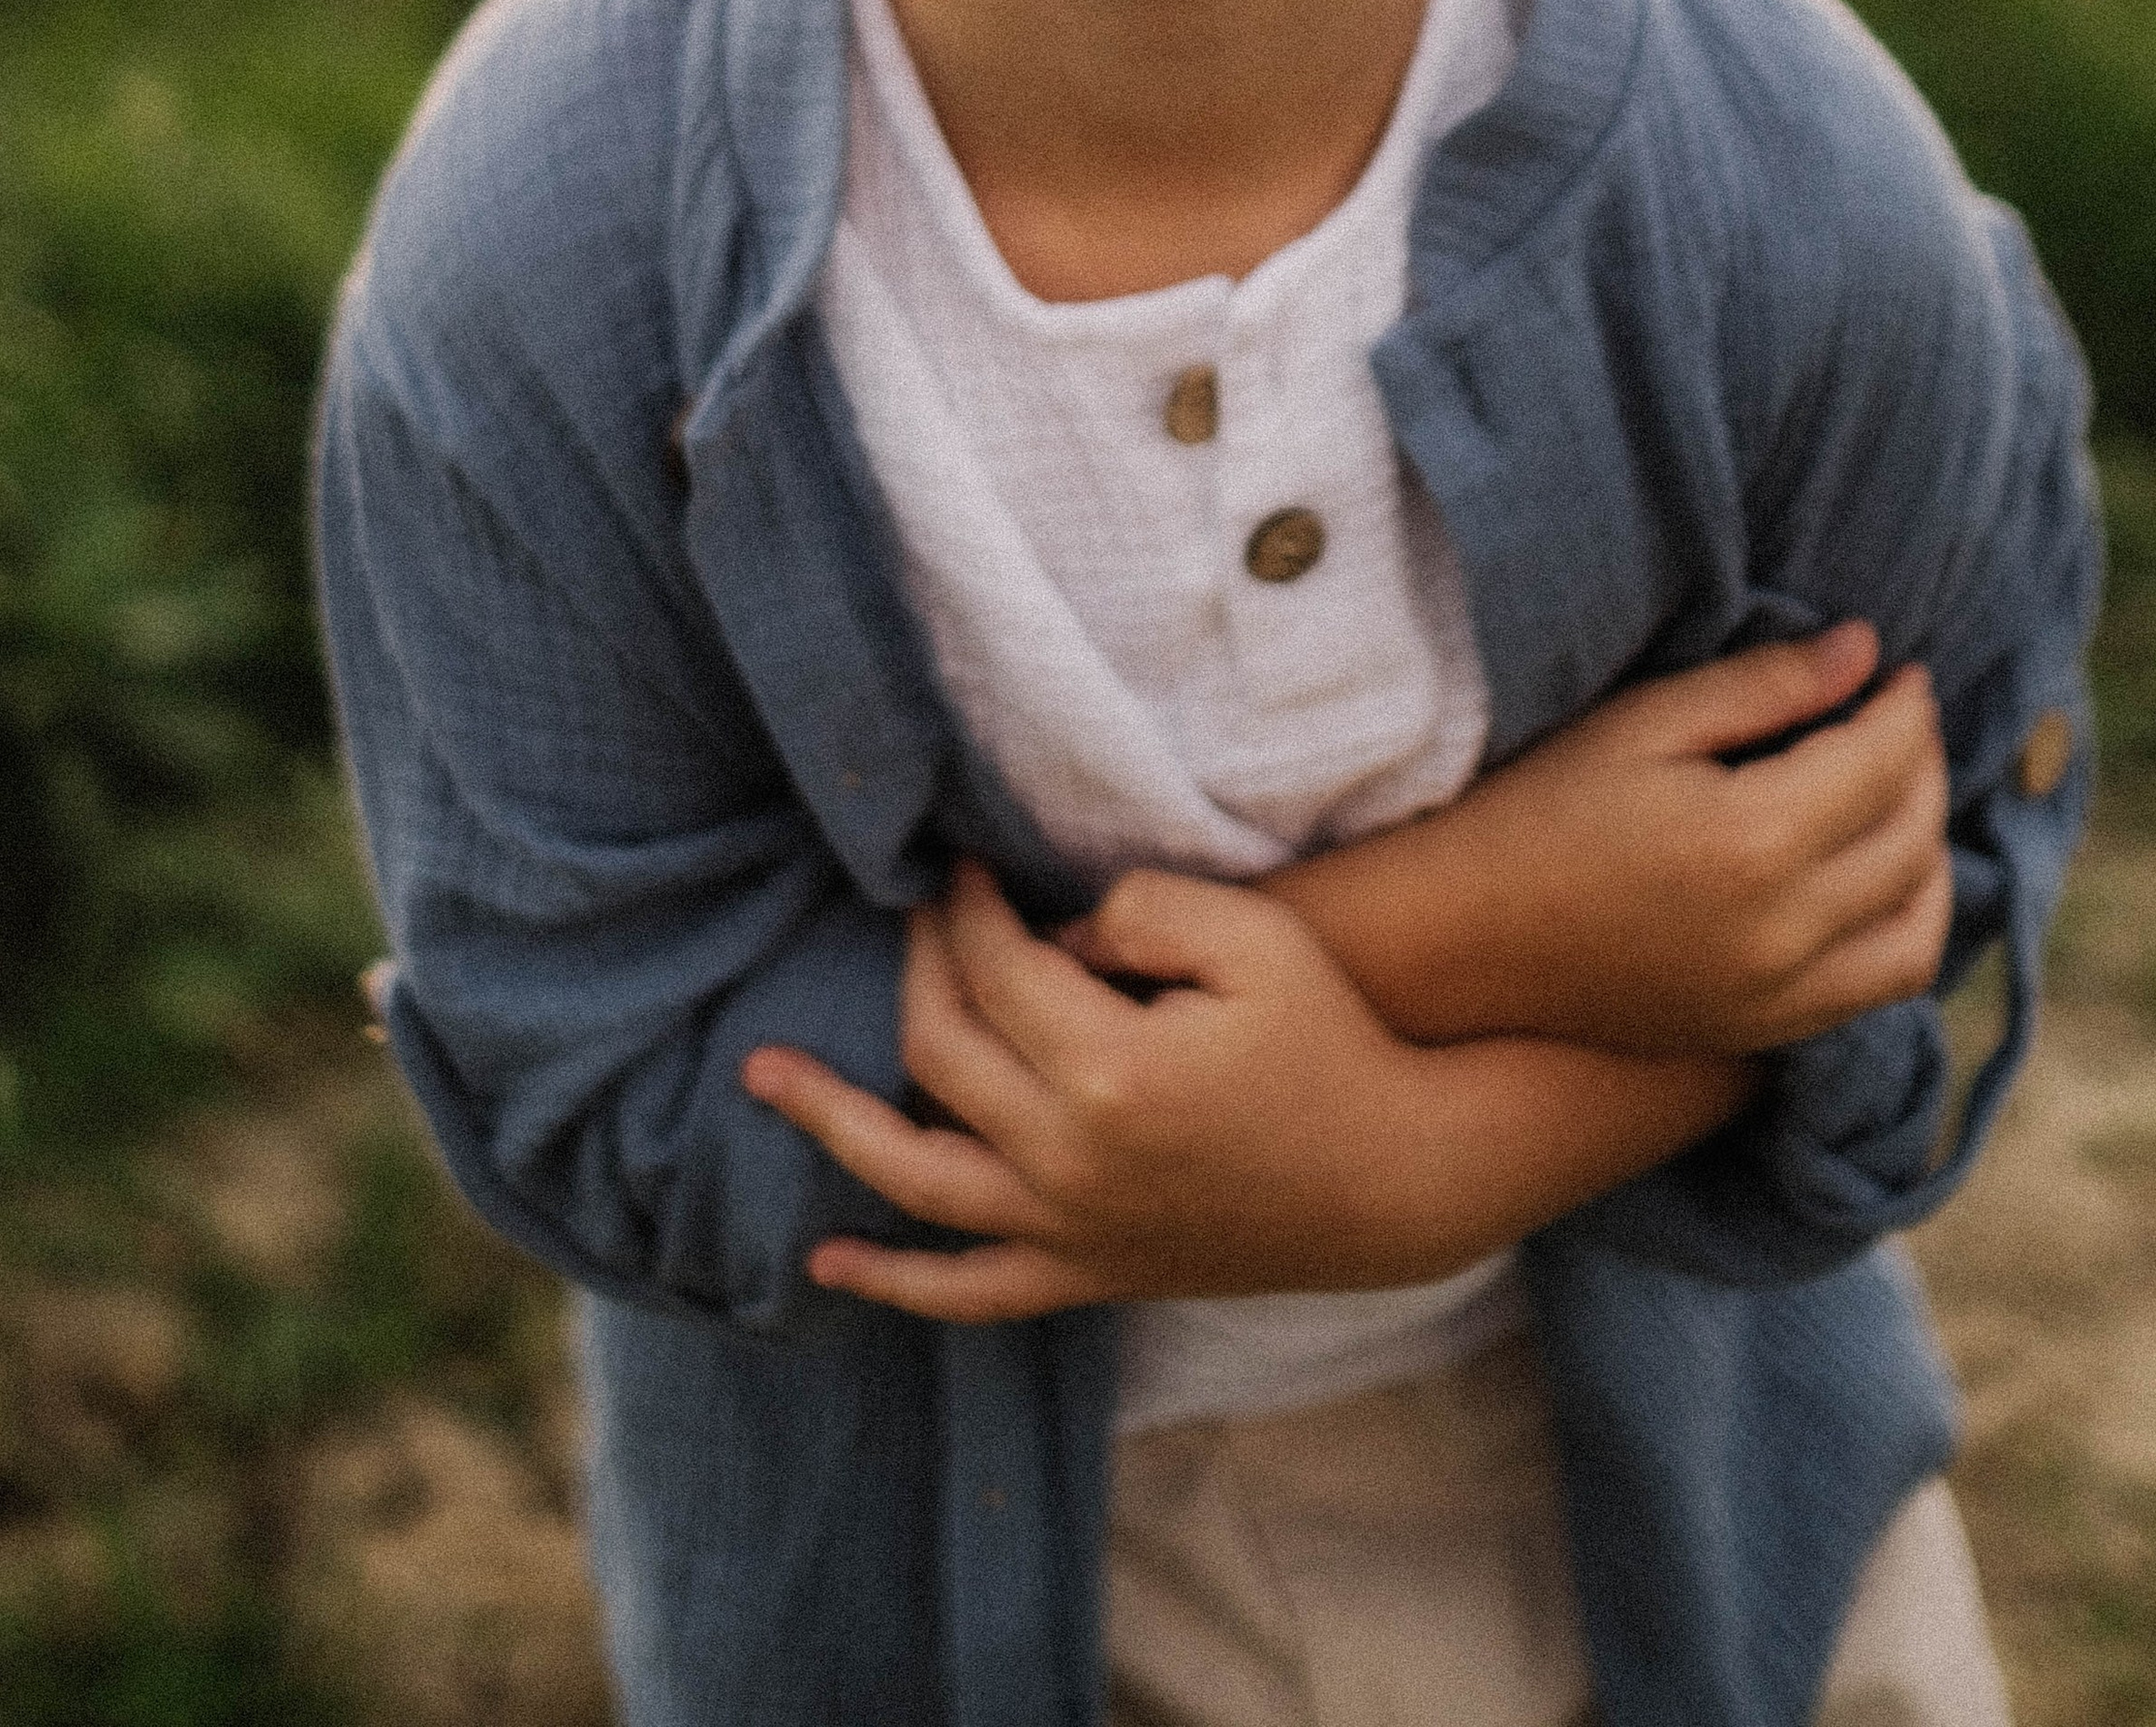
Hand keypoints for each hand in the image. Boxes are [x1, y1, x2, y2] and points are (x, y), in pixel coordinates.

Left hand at [742, 857, 1464, 1323]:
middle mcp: (1069, 1161)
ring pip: (916, 1175)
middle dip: (921, 964)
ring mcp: (1071, 1231)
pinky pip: (969, 1293)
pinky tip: (829, 1262)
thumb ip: (1136, 908)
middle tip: (923, 910)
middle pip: (941, 1048)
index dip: (968, 904)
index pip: (993, 966)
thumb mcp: (1252, 936)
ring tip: (760, 1074)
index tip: (961, 862)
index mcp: (1107, 1069)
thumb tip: (1046, 930)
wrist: (1395, 1176)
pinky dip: (893, 1282)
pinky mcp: (1088, 1276)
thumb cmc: (1327, 1038)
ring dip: (832, 1120)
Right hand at [1281, 621, 1952, 1057]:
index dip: (1905, 707)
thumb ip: (1762, 685)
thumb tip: (1865, 649)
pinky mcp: (1765, 1033)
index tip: (1902, 669)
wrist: (1464, 939)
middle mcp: (1783, 930)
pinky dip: (1909, 929)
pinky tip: (1882, 881)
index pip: (1880, 762)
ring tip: (1905, 796)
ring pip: (1920, 926)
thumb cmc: (1538, 807)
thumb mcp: (1640, 723)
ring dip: (1933, 854)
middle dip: (1925, 765)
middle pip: (1911, 839)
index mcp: (1751, 839)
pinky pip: (1883, 989)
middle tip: (1904, 716)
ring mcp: (1779, 997)